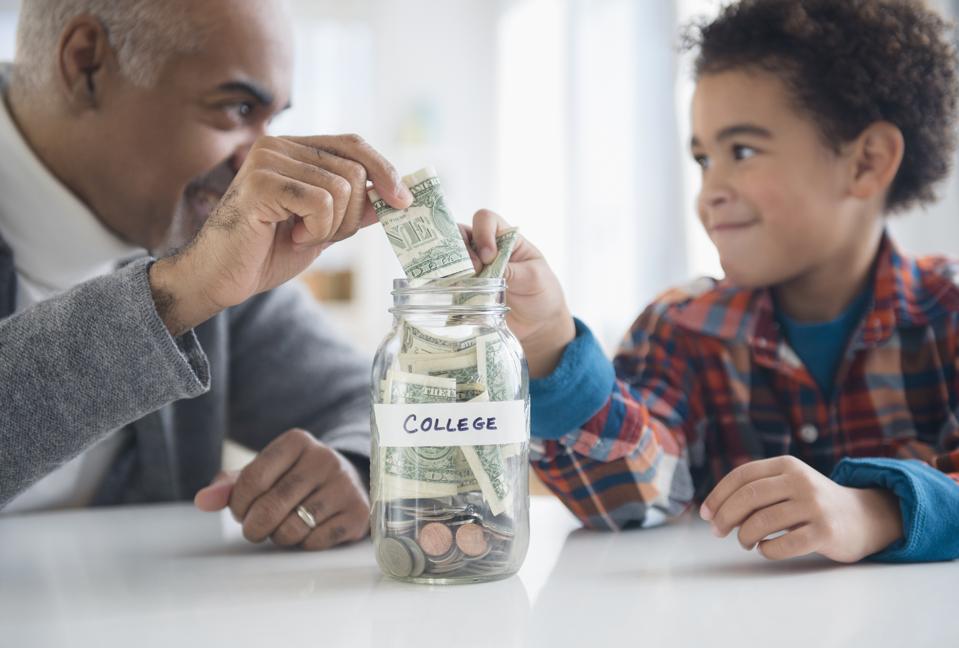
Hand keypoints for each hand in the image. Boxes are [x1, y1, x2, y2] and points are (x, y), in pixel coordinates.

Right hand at [150, 134, 411, 334]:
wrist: (220, 278)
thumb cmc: (265, 253)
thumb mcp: (323, 228)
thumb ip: (354, 209)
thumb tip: (395, 197)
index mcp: (293, 149)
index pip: (353, 145)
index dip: (384, 170)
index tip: (404, 202)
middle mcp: (279, 145)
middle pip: (354, 171)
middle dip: (351, 215)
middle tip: (318, 235)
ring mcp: (268, 160)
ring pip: (341, 189)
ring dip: (331, 226)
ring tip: (299, 235)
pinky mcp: (261, 182)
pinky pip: (320, 202)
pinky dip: (316, 229)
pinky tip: (290, 236)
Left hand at [194, 429, 370, 550]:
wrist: (349, 482)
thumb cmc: (296, 479)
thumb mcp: (265, 473)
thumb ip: (231, 485)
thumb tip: (203, 500)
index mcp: (297, 441)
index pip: (252, 479)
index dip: (238, 505)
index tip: (241, 512)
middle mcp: (324, 458)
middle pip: (271, 506)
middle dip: (254, 527)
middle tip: (256, 529)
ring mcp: (344, 485)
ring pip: (292, 528)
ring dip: (279, 537)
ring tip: (284, 527)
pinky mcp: (357, 512)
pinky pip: (316, 542)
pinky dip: (305, 544)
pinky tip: (309, 531)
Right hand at [462, 210, 574, 376]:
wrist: (538, 325)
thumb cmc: (542, 294)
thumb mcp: (534, 279)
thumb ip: (513, 270)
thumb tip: (487, 268)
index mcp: (506, 238)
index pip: (486, 220)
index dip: (483, 232)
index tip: (489, 256)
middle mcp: (485, 248)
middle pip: (460, 233)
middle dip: (462, 249)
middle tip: (475, 271)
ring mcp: (474, 268)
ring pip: (451, 255)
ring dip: (453, 266)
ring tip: (464, 282)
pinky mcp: (466, 288)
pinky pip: (450, 280)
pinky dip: (448, 283)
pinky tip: (455, 292)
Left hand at [700, 456, 902, 562]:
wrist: (864, 517)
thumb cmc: (813, 503)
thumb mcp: (790, 483)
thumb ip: (758, 488)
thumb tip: (714, 510)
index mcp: (787, 465)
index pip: (742, 475)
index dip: (718, 495)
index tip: (705, 513)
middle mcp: (801, 481)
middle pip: (749, 496)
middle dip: (725, 516)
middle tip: (717, 532)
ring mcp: (815, 506)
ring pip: (763, 521)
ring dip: (744, 536)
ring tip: (744, 542)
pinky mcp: (826, 532)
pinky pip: (784, 544)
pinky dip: (766, 550)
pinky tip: (764, 549)